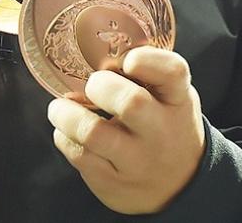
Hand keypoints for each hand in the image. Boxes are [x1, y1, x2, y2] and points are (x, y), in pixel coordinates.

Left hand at [47, 46, 205, 214]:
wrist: (180, 187)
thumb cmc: (166, 127)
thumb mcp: (171, 98)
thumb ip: (146, 75)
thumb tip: (93, 54)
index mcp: (178, 101)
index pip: (173, 72)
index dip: (147, 60)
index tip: (128, 60)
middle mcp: (162, 132)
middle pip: (130, 103)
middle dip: (100, 86)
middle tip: (92, 85)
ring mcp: (138, 162)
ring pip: (93, 133)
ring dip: (67, 114)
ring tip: (60, 108)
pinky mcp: (114, 183)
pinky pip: (79, 155)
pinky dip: (64, 137)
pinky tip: (67, 132)